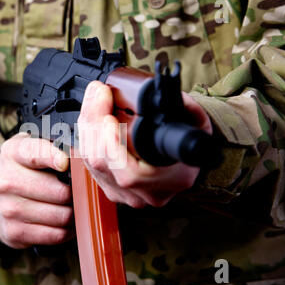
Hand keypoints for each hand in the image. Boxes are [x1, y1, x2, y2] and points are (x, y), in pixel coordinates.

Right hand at [0, 133, 73, 248]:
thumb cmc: (24, 169)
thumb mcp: (31, 146)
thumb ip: (54, 144)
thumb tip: (83, 153)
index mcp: (13, 153)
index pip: (37, 154)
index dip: (54, 158)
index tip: (65, 163)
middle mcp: (6, 181)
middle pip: (60, 192)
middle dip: (76, 193)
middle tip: (82, 192)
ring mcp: (8, 209)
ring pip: (61, 215)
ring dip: (75, 213)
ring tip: (75, 206)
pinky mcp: (14, 232)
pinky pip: (56, 235)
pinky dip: (67, 230)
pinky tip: (66, 222)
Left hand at [77, 81, 212, 207]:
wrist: (189, 157)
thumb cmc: (191, 141)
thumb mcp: (197, 121)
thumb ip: (181, 106)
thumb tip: (156, 90)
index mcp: (167, 181)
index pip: (130, 174)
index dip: (112, 146)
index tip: (109, 117)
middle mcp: (143, 193)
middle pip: (103, 162)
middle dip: (94, 122)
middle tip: (98, 94)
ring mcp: (124, 193)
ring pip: (91, 162)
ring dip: (88, 126)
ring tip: (95, 99)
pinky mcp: (110, 188)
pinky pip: (89, 164)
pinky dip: (87, 137)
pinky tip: (91, 118)